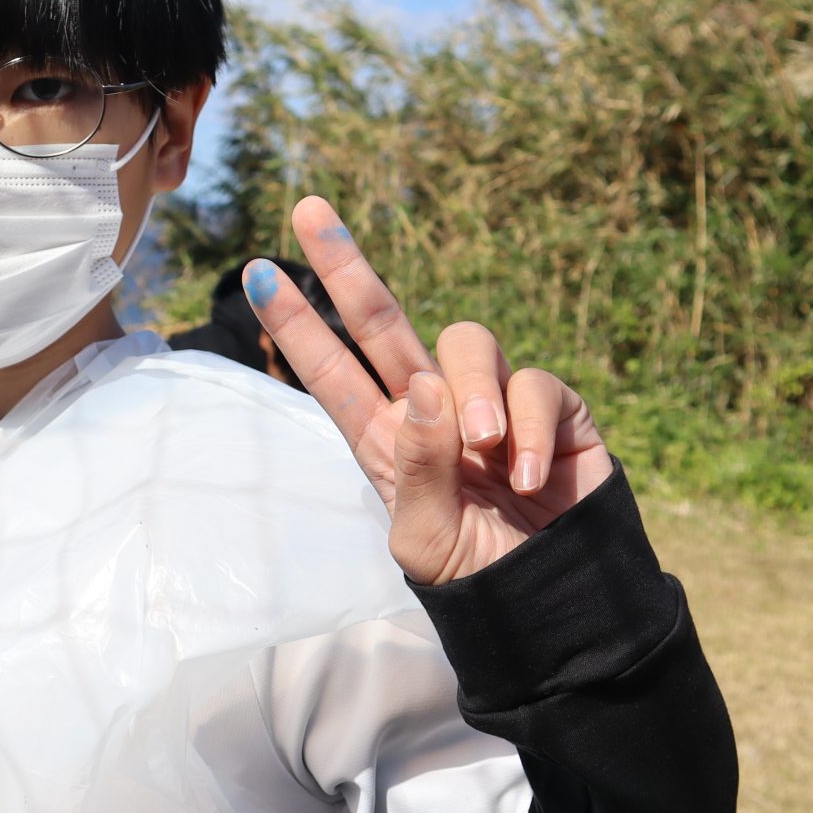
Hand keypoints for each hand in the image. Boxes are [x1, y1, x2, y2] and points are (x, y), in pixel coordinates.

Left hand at [244, 195, 611, 584]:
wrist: (557, 602)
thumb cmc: (479, 574)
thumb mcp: (426, 539)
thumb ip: (418, 467)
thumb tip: (421, 387)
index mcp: (385, 440)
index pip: (331, 373)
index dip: (295, 324)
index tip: (255, 272)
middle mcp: (431, 409)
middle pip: (383, 323)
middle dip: (346, 265)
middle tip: (308, 210)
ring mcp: (491, 403)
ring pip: (465, 342)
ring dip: (471, 390)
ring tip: (484, 449)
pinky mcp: (551, 408)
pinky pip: (534, 383)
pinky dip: (528, 427)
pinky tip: (526, 477)